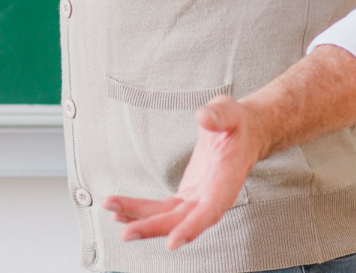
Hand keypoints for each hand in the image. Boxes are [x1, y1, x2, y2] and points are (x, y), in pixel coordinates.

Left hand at [102, 95, 264, 250]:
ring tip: (112, 213)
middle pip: (181, 220)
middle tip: (125, 233)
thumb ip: (219, 115)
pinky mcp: (187, 197)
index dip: (192, 227)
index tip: (172, 242)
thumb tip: (204, 117)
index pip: (210, 210)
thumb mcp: (230, 112)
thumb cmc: (236, 124)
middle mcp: (212, 197)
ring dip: (140, 219)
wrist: (242, 134)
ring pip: (167, 217)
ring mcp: (198, 199)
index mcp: (226, 181)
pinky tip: (121, 214)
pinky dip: (142, 212)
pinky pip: (162, 209)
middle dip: (152, 227)